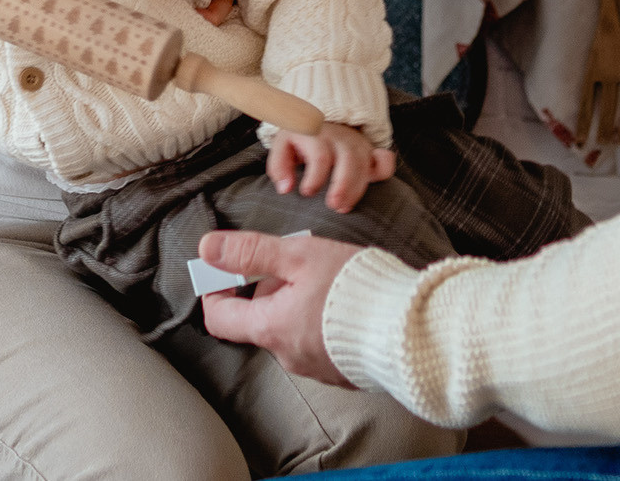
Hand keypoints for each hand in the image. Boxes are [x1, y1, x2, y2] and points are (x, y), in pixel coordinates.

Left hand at [199, 230, 359, 387]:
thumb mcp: (300, 256)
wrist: (410, 330)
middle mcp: (287, 355)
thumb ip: (253, 251)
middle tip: (300, 263)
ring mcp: (314, 367)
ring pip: (291, 330)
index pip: (219, 318)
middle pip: (261, 319)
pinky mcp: (340, 371)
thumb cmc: (356, 289)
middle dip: (273, 289)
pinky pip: (318, 344)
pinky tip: (346, 305)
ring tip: (331, 281)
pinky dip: (322, 323)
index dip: (215, 291)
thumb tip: (208, 247)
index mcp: (271, 327)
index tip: (227, 271)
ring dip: (300, 304)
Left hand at [268, 122, 397, 212]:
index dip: (315, 177)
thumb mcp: (283, 147)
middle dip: (343, 185)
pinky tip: (373, 185)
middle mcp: (340, 137)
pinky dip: (384, 171)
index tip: (307, 192)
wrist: (319, 120)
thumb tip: (286, 188)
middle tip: (334, 206)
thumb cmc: (300, 140)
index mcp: (316, 134)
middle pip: (349, 159)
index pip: (321, 155)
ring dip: (357, 188)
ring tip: (344, 207)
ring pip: (365, 164)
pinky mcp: (370, 150)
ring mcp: (358, 143)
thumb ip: (279, 167)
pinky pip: (384, 159)